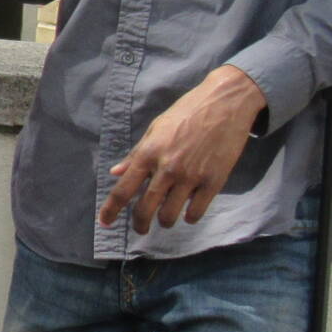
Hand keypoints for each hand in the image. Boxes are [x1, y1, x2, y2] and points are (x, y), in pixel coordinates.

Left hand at [100, 65, 269, 231]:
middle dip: (140, 224)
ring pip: (170, 215)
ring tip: (166, 218)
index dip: (111, 210)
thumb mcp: (155, 128)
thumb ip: (136, 154)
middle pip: (145, 209)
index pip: (123, 190)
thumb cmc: (187, 111)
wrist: (226, 103)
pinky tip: (188, 212)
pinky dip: (190, 216)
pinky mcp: (214, 181)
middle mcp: (167, 168)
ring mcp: (191, 176)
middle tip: (141, 229)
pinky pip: (197, 211)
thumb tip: (116, 172)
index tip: (105, 223)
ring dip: (165, 221)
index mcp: (148, 154)